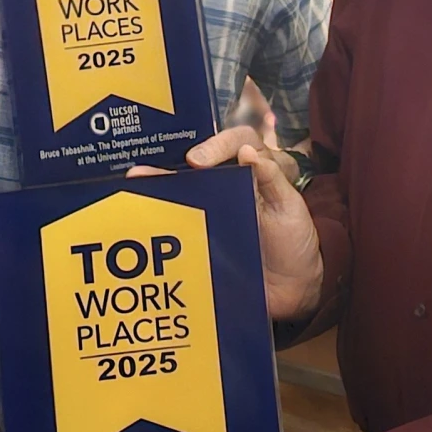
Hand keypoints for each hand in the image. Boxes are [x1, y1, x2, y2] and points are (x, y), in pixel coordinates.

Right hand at [127, 128, 322, 320]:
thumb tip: (247, 152)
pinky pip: (180, 217)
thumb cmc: (295, 244)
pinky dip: (159, 211)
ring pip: (185, 186)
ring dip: (159, 180)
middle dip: (174, 159)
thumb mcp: (291, 209)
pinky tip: (139, 209)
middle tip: (154, 167)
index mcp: (256, 169)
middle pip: (201, 160)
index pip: (236, 142)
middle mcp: (232, 181)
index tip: (200, 160)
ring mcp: (214, 206)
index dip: (217, 145)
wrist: (293, 290)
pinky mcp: (203, 230)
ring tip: (135, 177)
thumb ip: (272, 179)